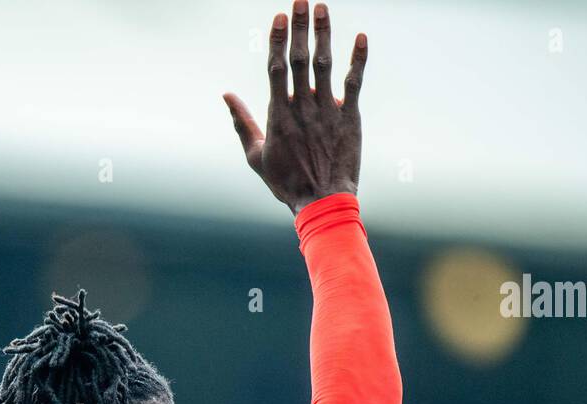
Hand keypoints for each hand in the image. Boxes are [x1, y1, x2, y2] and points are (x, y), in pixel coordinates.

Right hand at [224, 2, 366, 213]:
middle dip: (299, 27)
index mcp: (278, 115)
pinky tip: (361, 37)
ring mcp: (327, 111)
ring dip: (324, 34)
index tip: (278, 17)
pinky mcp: (349, 118)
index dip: (277, 40)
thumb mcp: (255, 155)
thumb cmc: (285, 182)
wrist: (321, 201)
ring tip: (322, 8)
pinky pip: (354, 83)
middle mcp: (302, 108)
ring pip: (324, 65)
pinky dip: (358, 60)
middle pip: (300, 59)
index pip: (276, 69)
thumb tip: (226, 95)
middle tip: (299, 0)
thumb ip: (241, 122)